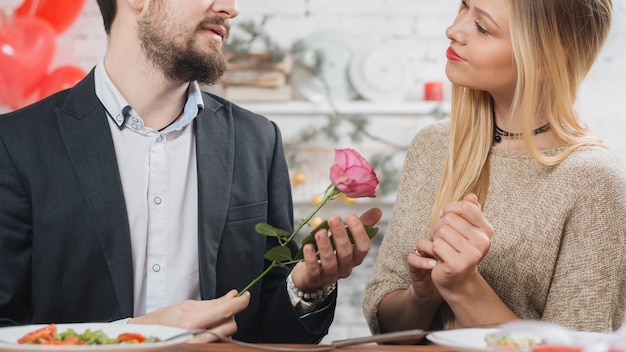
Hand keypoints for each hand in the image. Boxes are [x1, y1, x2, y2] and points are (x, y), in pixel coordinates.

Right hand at [128, 290, 249, 342]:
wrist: (144, 338)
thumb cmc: (162, 320)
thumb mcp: (186, 306)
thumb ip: (213, 303)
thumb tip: (234, 295)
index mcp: (191, 323)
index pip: (226, 311)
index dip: (241, 302)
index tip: (245, 296)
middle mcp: (196, 338)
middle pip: (231, 324)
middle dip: (228, 315)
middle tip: (217, 310)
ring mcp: (198, 347)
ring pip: (227, 335)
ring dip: (223, 326)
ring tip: (208, 322)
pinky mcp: (199, 350)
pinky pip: (218, 343)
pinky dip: (218, 335)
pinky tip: (209, 331)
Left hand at [290, 207, 381, 290]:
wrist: (312, 275)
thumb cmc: (334, 252)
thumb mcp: (348, 238)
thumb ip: (362, 226)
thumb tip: (378, 211)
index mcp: (356, 257)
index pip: (364, 247)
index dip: (359, 232)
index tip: (351, 215)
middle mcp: (346, 267)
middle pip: (346, 253)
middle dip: (340, 235)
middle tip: (333, 218)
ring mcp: (330, 275)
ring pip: (330, 262)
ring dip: (325, 246)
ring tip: (320, 232)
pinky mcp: (314, 279)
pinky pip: (314, 270)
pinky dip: (310, 258)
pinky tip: (308, 246)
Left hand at [417, 193, 492, 291]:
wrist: (457, 280)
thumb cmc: (458, 251)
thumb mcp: (465, 230)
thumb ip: (469, 212)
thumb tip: (471, 196)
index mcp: (486, 230)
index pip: (466, 207)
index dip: (450, 209)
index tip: (444, 217)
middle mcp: (483, 241)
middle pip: (449, 219)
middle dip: (438, 227)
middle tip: (441, 239)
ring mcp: (472, 254)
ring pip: (441, 231)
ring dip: (434, 238)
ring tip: (439, 248)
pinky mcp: (458, 264)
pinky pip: (436, 245)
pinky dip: (429, 249)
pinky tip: (436, 257)